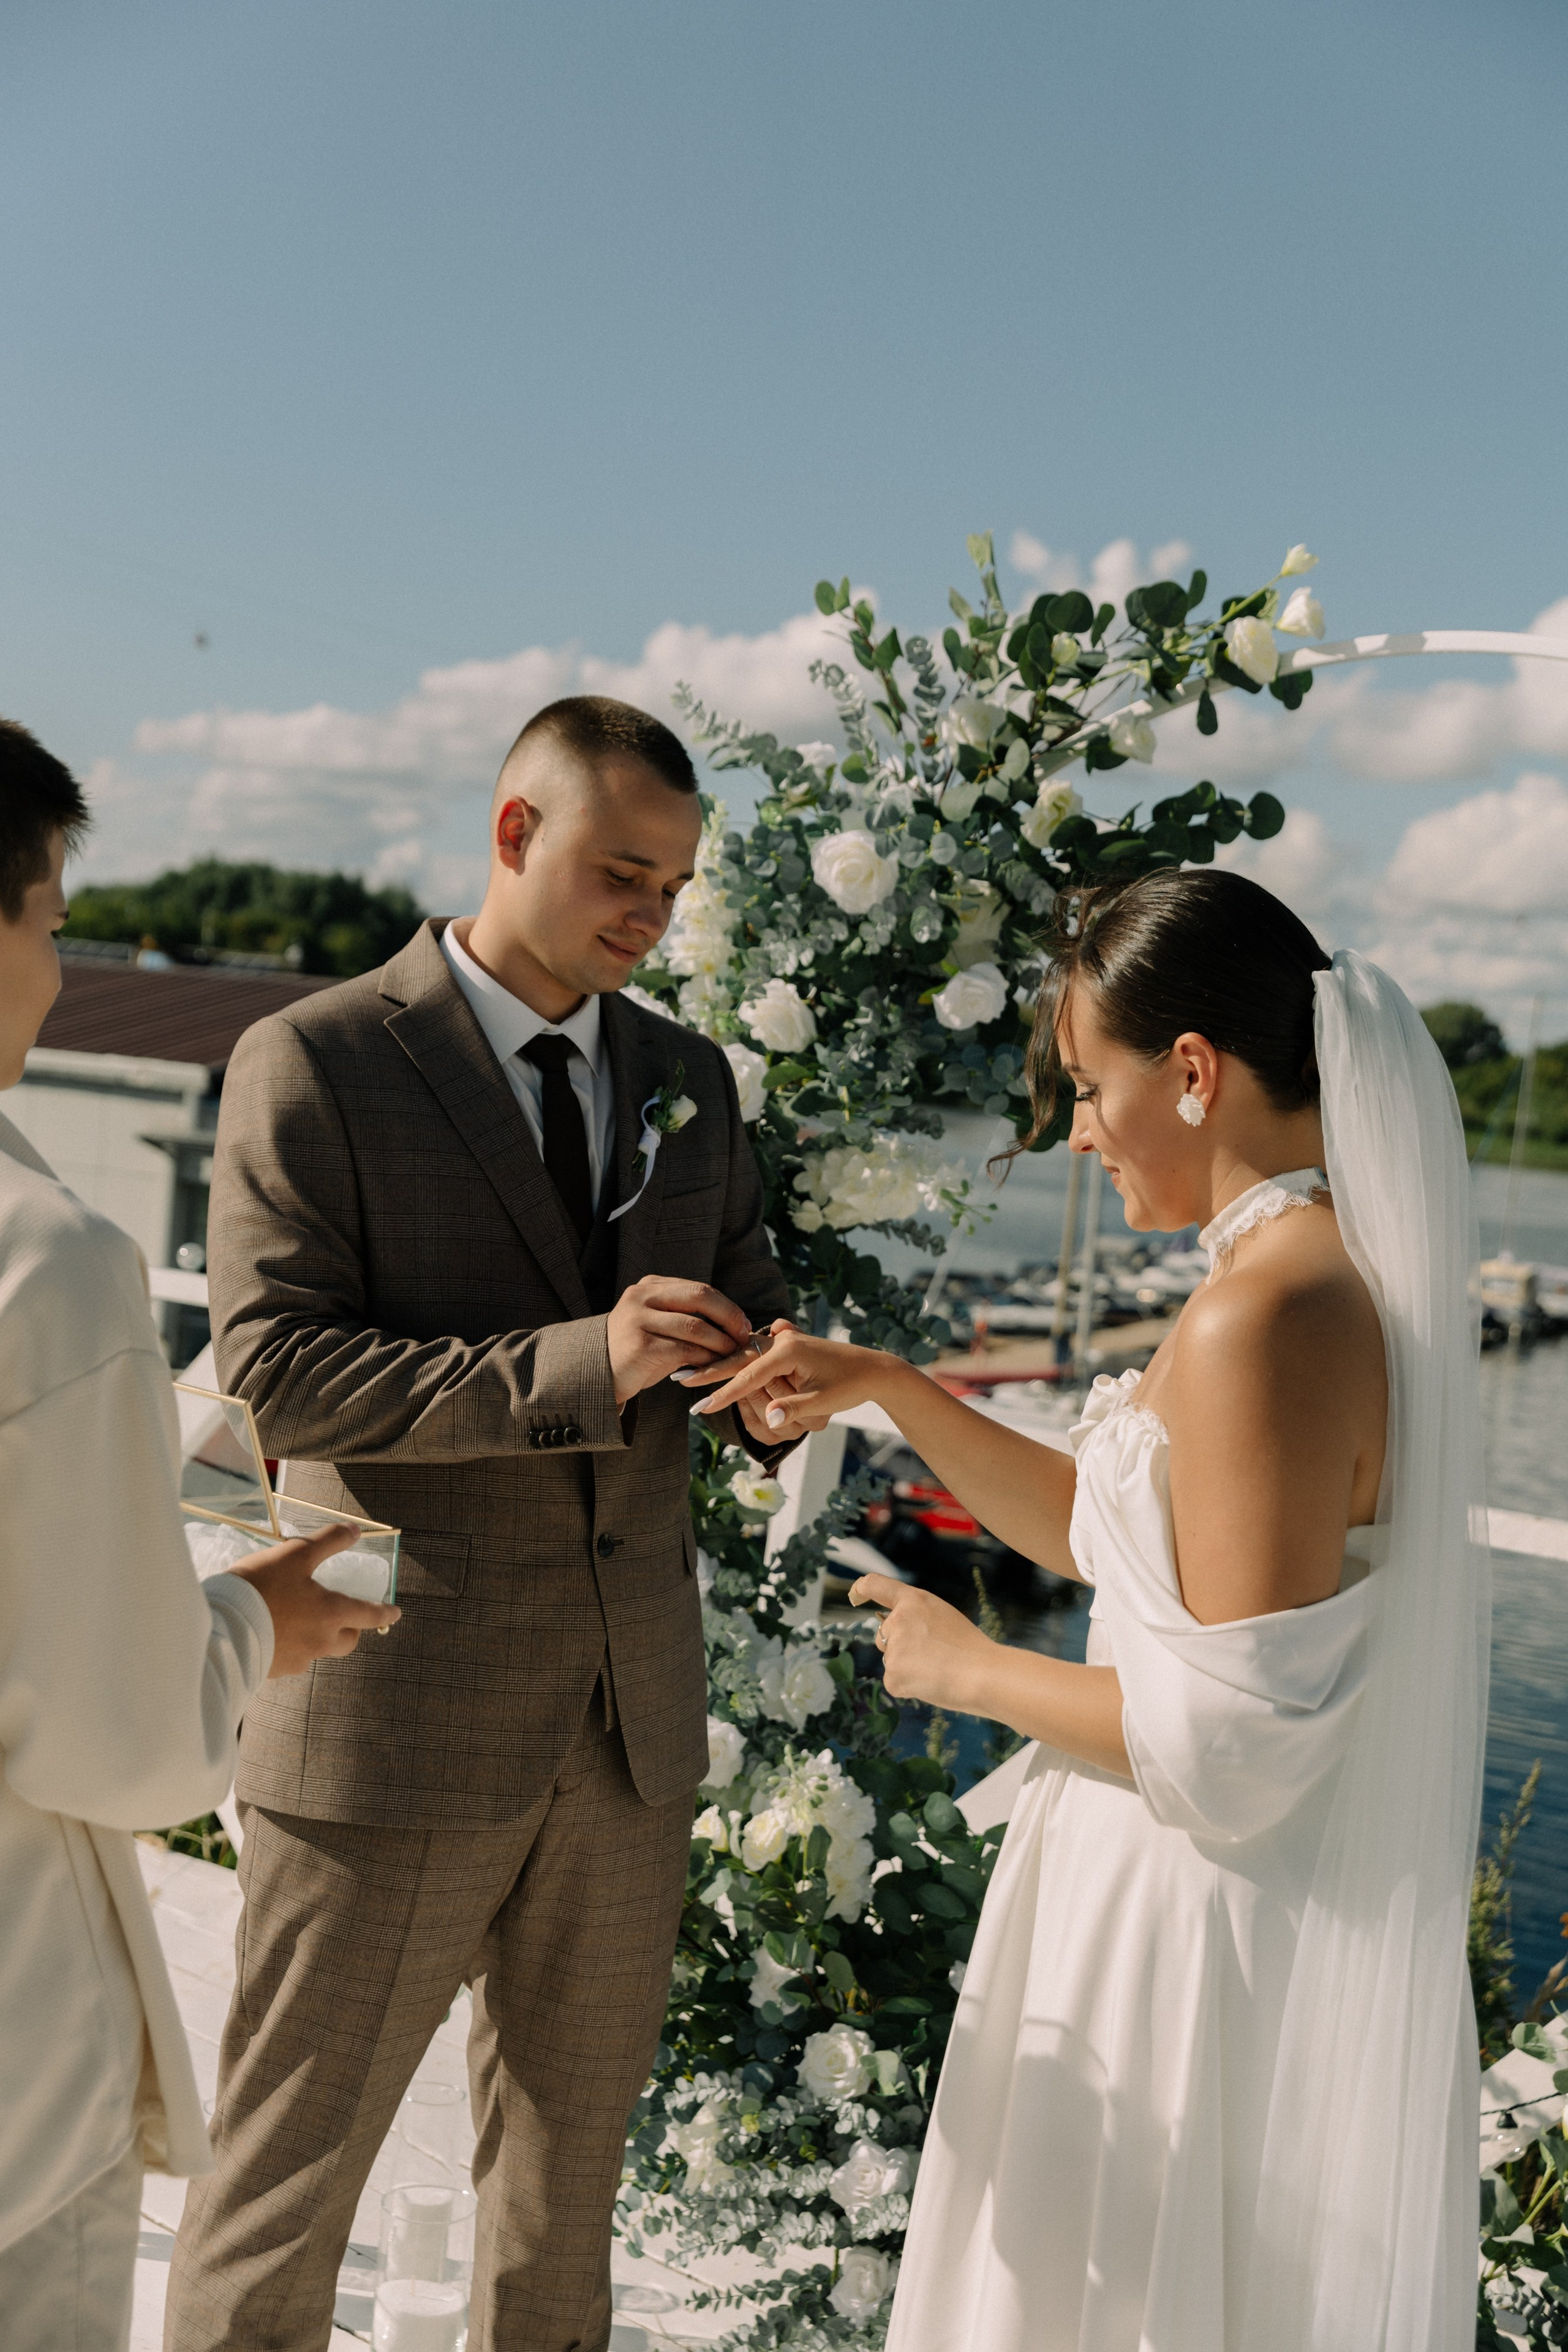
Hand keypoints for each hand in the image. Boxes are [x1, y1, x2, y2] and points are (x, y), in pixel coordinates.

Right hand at [226, 1523, 401, 1677]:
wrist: (221, 1628)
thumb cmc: (262, 1587)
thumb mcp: (296, 1554)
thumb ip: (328, 1542)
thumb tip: (356, 1531)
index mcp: (332, 1613)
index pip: (368, 1615)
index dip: (385, 1612)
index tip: (395, 1613)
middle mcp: (320, 1642)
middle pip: (348, 1641)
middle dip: (352, 1629)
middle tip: (346, 1618)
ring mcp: (298, 1660)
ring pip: (319, 1650)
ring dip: (319, 1637)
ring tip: (300, 1620)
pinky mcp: (275, 1671)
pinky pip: (293, 1658)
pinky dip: (291, 1646)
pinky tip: (274, 1633)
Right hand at [606, 1277, 753, 1405]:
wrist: (597, 1375)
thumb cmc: (637, 1352)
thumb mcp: (658, 1325)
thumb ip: (686, 1317)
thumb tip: (733, 1323)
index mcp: (649, 1286)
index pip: (698, 1289)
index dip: (726, 1306)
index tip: (742, 1323)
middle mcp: (641, 1296)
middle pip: (699, 1298)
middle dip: (728, 1317)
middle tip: (743, 1336)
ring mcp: (638, 1319)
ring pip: (694, 1326)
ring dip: (720, 1342)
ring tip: (732, 1354)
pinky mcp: (640, 1345)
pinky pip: (684, 1350)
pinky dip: (705, 1358)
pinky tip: (713, 1366)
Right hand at [681, 1322, 894, 1438]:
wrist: (873, 1368)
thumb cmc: (850, 1385)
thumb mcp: (824, 1401)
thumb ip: (794, 1408)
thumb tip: (768, 1418)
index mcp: (789, 1351)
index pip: (748, 1374)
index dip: (723, 1392)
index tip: (701, 1405)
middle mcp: (783, 1341)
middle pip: (739, 1358)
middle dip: (710, 1370)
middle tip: (680, 1378)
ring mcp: (784, 1340)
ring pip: (746, 1355)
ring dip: (721, 1365)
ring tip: (692, 1373)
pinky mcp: (786, 1345)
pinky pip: (756, 1354)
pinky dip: (737, 1360)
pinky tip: (717, 1361)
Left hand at [847, 1571, 995, 1711]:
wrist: (984, 1675)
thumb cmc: (972, 1648)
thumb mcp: (944, 1617)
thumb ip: (918, 1618)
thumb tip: (898, 1636)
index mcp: (914, 1601)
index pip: (878, 1585)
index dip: (863, 1588)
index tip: (855, 1595)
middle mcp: (898, 1620)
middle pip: (885, 1635)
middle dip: (900, 1647)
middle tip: (933, 1656)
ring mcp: (894, 1649)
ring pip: (892, 1661)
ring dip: (908, 1668)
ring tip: (938, 1670)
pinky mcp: (893, 1676)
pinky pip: (895, 1683)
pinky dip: (909, 1687)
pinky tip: (931, 1684)